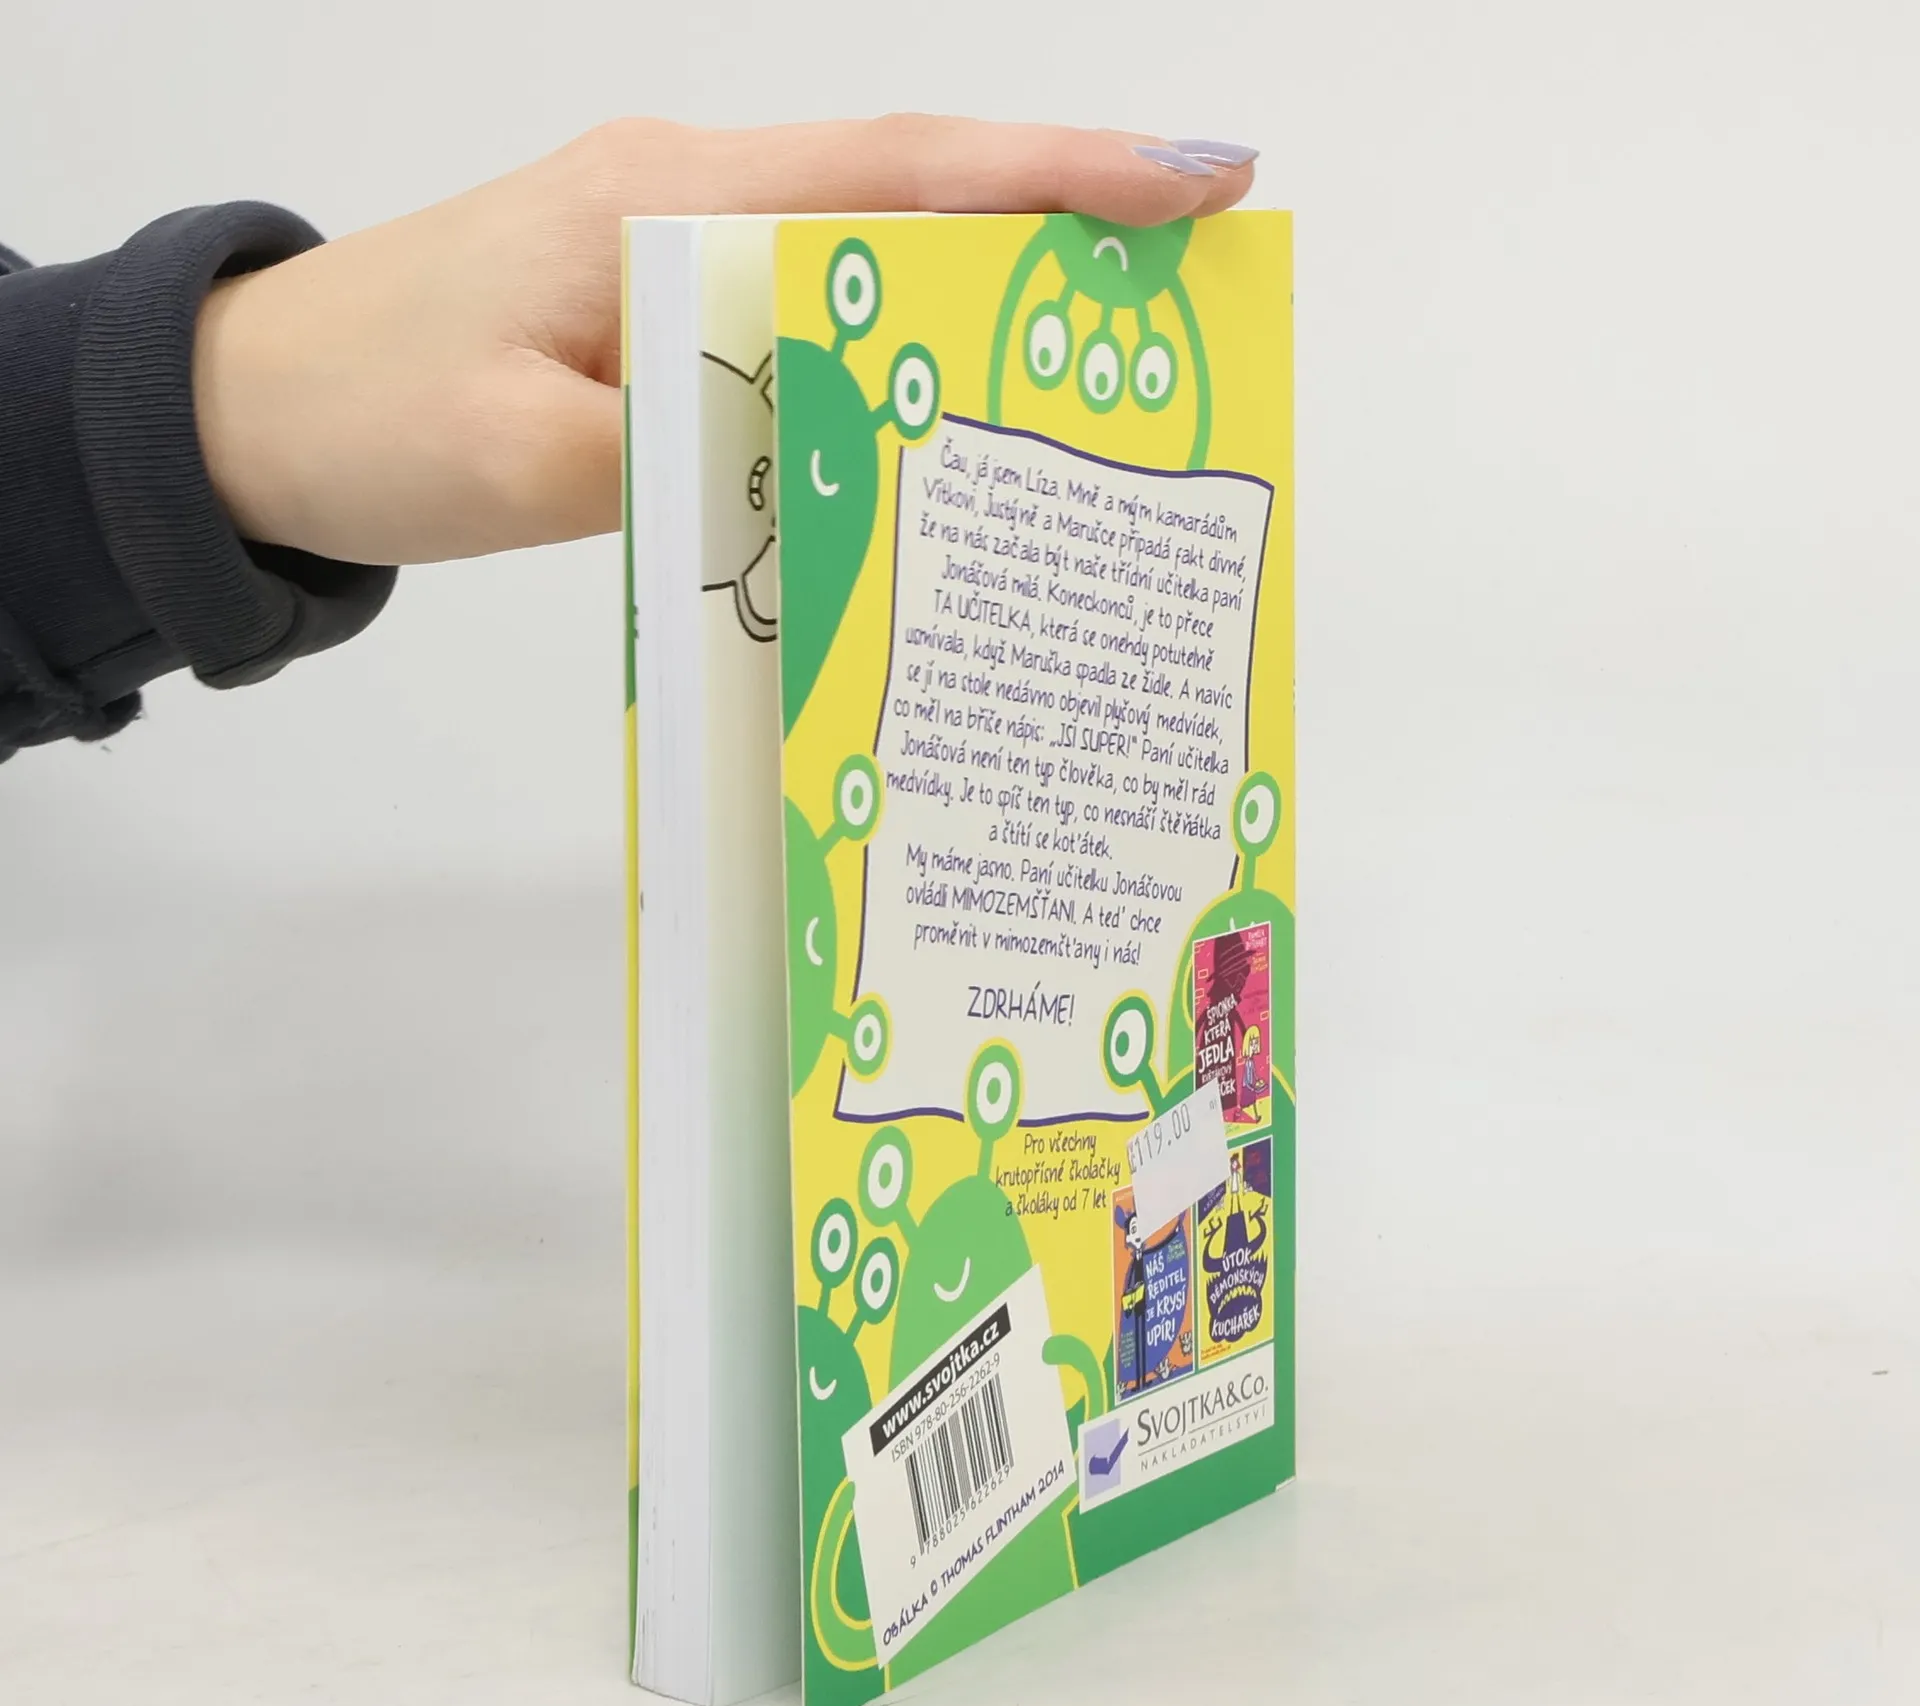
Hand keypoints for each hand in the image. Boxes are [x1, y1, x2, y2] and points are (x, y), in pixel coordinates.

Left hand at [190, 117, 1257, 565]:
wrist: (246, 414)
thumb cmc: (369, 416)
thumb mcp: (534, 461)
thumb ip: (695, 455)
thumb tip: (847, 461)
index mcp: (670, 207)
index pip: (903, 175)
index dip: (1058, 178)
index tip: (1196, 178)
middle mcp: (687, 207)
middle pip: (911, 201)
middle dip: (1059, 228)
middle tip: (1188, 284)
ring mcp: (668, 255)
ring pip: (865, 262)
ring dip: (982, 295)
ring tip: (1099, 356)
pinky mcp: (651, 317)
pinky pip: (804, 320)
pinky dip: (890, 350)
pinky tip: (938, 406)